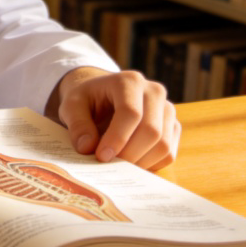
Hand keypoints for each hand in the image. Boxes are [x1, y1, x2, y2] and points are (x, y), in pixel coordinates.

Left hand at [46, 67, 179, 170]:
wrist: (103, 95)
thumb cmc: (88, 99)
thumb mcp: (72, 105)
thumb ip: (77, 124)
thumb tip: (86, 148)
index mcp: (129, 81)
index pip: (131, 112)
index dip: (117, 138)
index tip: (101, 156)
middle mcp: (154, 92)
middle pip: (151, 131)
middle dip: (129, 154)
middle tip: (109, 166)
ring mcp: (167, 109)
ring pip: (163, 145)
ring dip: (140, 163)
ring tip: (117, 166)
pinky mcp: (173, 127)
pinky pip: (169, 153)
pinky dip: (150, 164)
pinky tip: (130, 163)